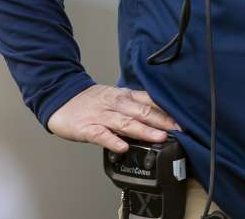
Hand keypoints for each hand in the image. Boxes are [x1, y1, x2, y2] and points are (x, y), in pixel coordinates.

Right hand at [46, 84, 180, 153]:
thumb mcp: (116, 98)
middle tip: (179, 129)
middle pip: (142, 111)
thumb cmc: (90, 100)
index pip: (149, 101)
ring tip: (159, 138)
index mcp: (124, 97)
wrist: (60, 97)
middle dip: (162, 121)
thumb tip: (158, 117)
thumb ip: (135, 106)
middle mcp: (115, 104)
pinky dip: (112, 141)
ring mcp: (101, 116)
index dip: (167, 110)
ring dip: (144, 130)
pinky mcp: (87, 128)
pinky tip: (122, 147)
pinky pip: (101, 135)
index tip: (183, 119)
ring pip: (126, 123)